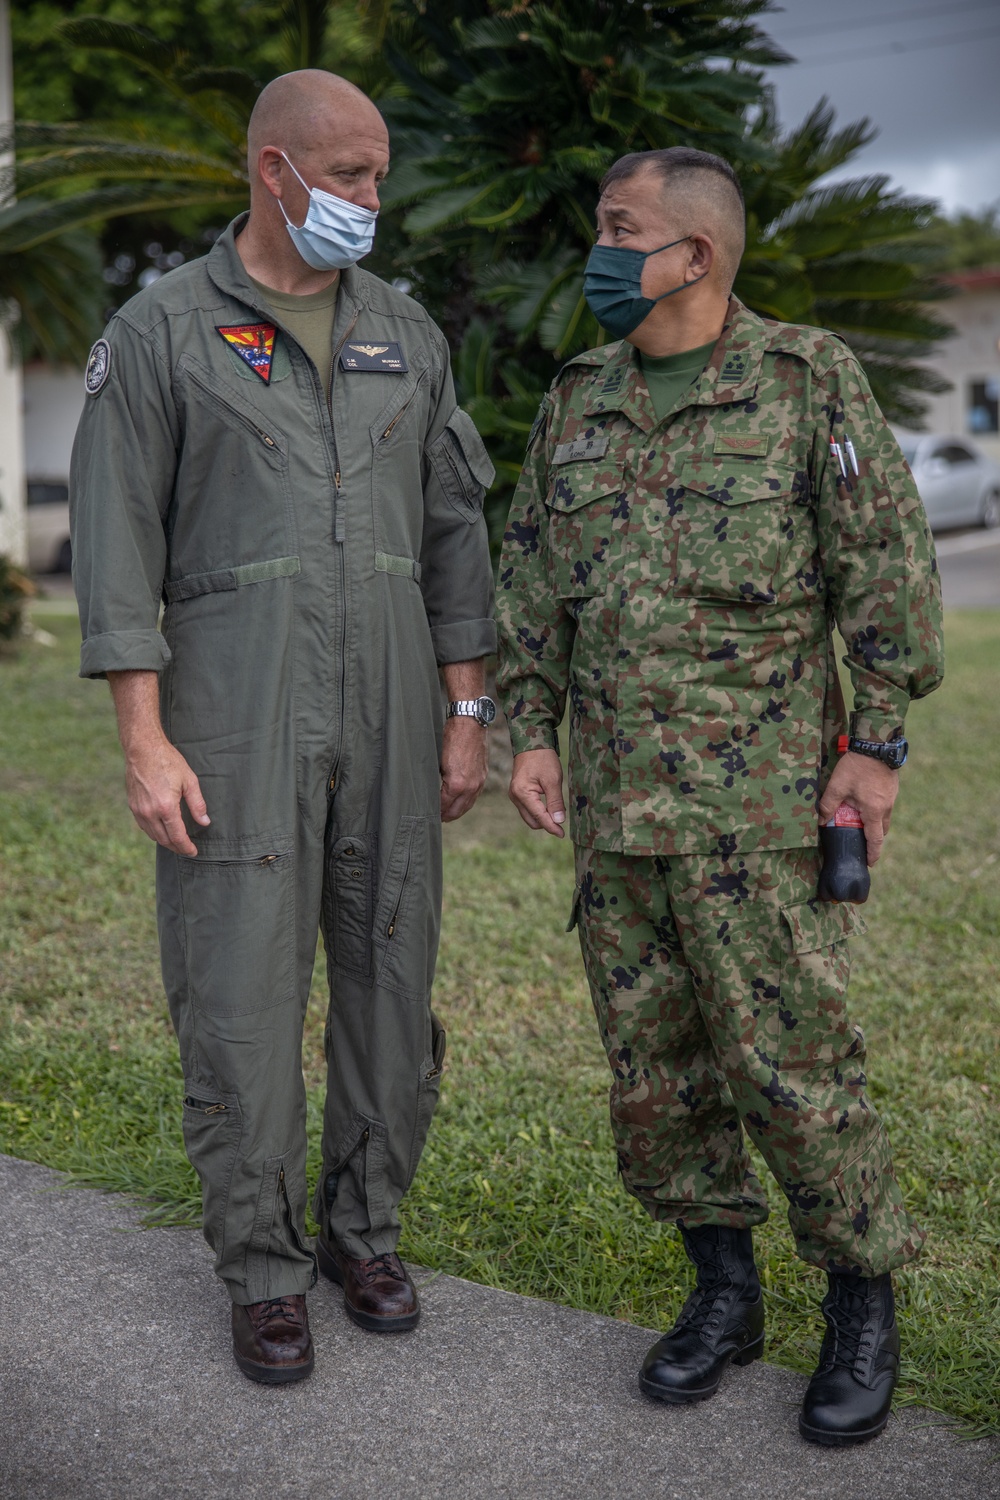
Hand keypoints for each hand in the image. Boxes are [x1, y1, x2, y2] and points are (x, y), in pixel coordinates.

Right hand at [123, 736, 210, 855]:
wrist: (142, 749)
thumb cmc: (167, 761)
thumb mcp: (189, 781)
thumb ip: (197, 804)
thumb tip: (205, 822)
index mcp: (166, 808)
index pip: (177, 837)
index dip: (186, 847)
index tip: (193, 852)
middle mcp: (150, 812)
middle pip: (164, 840)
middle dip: (177, 847)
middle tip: (187, 849)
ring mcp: (139, 810)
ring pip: (153, 835)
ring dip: (165, 841)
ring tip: (177, 842)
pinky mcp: (133, 806)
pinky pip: (144, 826)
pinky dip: (154, 832)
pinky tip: (162, 830)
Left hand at [440, 715, 487, 821]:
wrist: (470, 724)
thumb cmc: (451, 738)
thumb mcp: (438, 761)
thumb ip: (439, 780)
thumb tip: (434, 792)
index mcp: (456, 784)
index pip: (444, 805)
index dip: (435, 811)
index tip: (429, 814)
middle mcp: (470, 786)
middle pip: (457, 810)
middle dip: (446, 816)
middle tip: (437, 819)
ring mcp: (478, 782)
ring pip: (467, 805)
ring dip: (457, 811)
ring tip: (447, 814)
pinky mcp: (483, 776)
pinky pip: (474, 796)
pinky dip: (466, 802)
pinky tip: (460, 802)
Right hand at [509, 748, 565, 837]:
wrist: (531, 743)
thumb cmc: (543, 759)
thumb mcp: (553, 780)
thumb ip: (555, 802)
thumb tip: (559, 821)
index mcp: (522, 794)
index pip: (539, 817)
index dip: (552, 827)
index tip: (563, 834)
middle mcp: (515, 797)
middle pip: (533, 821)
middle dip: (547, 823)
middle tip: (562, 819)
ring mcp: (515, 795)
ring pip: (530, 817)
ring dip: (543, 817)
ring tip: (557, 810)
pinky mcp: (518, 793)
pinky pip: (528, 809)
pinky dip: (539, 811)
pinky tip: (550, 806)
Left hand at [818, 752, 898, 866]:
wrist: (877, 743)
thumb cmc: (857, 766)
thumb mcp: (837, 786)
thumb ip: (828, 805)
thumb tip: (821, 822)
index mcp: (874, 812)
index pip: (875, 840)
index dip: (873, 854)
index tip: (869, 863)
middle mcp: (886, 807)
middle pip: (881, 830)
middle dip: (872, 839)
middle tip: (860, 841)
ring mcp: (891, 797)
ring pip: (884, 817)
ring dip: (874, 823)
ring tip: (859, 821)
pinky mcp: (892, 788)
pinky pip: (885, 805)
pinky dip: (876, 810)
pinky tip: (864, 801)